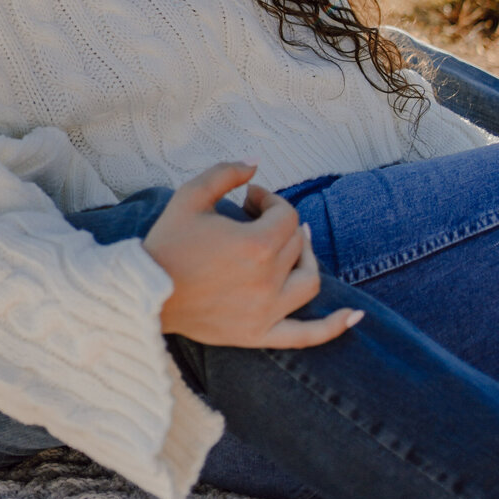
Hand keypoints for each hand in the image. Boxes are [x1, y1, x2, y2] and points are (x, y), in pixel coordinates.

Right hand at [142, 161, 363, 349]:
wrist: (144, 293)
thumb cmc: (167, 242)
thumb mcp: (190, 195)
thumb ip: (226, 172)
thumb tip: (256, 163)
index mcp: (254, 244)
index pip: (285, 215)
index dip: (270, 200)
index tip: (247, 199)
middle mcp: (268, 279)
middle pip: (295, 243)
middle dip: (279, 223)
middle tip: (255, 218)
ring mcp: (267, 311)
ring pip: (308, 280)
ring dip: (306, 258)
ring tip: (294, 247)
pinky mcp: (260, 334)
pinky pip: (307, 335)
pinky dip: (333, 327)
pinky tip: (355, 317)